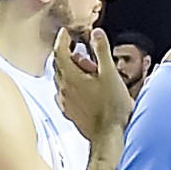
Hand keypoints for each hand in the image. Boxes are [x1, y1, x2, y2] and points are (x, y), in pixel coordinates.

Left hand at [55, 22, 130, 147]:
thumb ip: (102, 51)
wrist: (108, 136)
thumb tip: (97, 33)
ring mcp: (64, 102)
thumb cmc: (111, 107)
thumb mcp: (110, 74)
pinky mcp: (69, 112)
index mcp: (71, 77)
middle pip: (59, 65)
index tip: (66, 33)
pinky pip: (65, 93)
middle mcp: (63, 89)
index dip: (62, 39)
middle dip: (68, 55)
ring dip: (71, 71)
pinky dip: (72, 85)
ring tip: (89, 71)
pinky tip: (85, 89)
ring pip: (62, 80)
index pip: (59, 52)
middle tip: (82, 52)